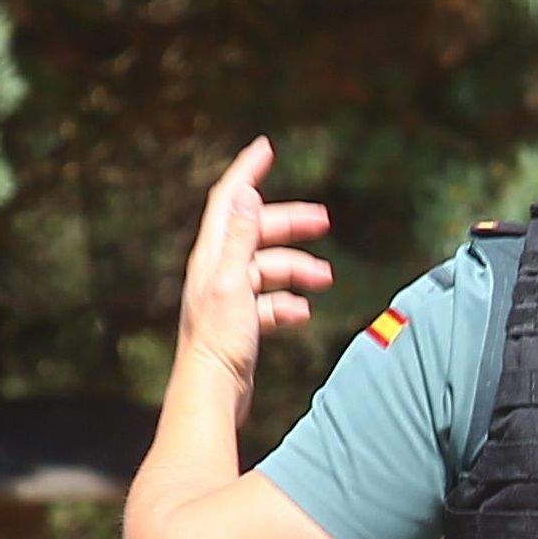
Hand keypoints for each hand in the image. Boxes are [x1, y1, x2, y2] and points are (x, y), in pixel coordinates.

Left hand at [175, 138, 334, 398]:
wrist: (212, 390)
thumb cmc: (221, 339)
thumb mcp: (233, 283)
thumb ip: (242, 238)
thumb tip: (249, 192)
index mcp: (212, 254)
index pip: (229, 199)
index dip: (247, 171)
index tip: (267, 148)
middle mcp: (217, 269)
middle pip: (256, 231)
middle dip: (290, 224)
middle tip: (323, 221)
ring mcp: (229, 295)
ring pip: (268, 266)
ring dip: (297, 268)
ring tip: (325, 278)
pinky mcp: (240, 320)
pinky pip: (270, 300)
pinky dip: (288, 301)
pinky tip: (303, 313)